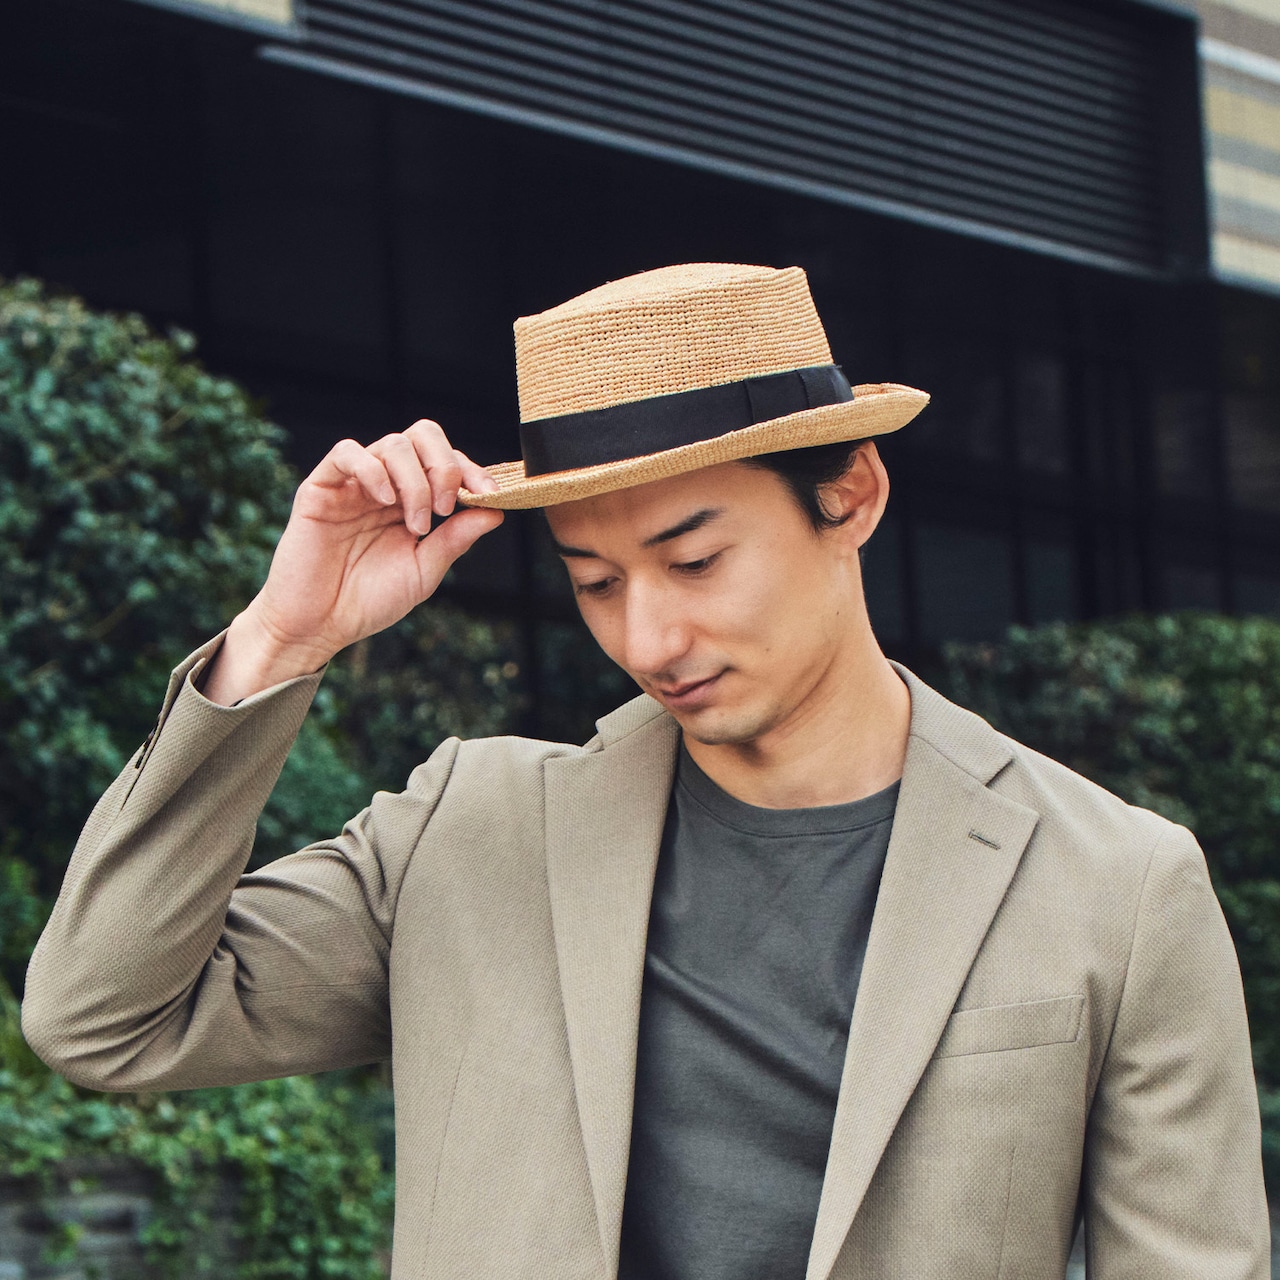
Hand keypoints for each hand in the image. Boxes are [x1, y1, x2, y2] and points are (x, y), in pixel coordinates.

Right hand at [202, 421, 502, 703]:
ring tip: (416, 523)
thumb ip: (456, 539)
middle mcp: (386, 485)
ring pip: (393, 444)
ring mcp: (354, 484)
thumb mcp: (424, 571)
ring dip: (415, 481)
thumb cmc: (368, 601)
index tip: (488, 495)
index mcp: (412, 501)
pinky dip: (373, 469)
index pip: (446, 462)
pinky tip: (385, 501)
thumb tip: (495, 511)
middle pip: (422, 436)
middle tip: (445, 509)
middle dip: (444, 466)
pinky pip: (347, 453)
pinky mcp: (321, 488)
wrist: (319, 626)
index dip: (470, 471)